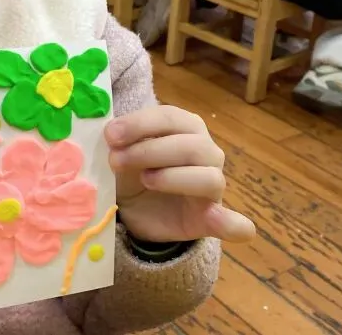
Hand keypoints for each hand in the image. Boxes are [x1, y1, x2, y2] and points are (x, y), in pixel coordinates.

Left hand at [106, 106, 254, 243]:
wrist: (135, 211)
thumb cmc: (131, 171)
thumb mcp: (122, 152)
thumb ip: (121, 141)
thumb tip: (111, 134)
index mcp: (186, 127)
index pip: (170, 117)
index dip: (140, 124)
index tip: (110, 136)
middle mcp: (206, 151)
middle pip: (190, 145)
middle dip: (149, 151)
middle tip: (115, 161)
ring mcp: (212, 185)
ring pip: (208, 177)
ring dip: (173, 178)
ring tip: (145, 180)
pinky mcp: (211, 219)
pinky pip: (231, 222)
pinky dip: (230, 223)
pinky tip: (215, 219)